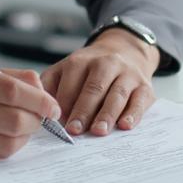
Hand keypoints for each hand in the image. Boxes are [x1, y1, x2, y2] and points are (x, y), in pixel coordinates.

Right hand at [0, 64, 60, 160]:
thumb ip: (8, 78)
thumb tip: (42, 91)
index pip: (14, 90)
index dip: (41, 100)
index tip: (53, 106)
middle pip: (15, 120)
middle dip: (37, 121)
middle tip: (42, 118)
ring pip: (7, 142)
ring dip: (26, 137)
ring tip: (26, 127)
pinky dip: (8, 146)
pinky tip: (8, 137)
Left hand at [41, 29, 157, 136]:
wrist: (125, 51)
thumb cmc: (89, 70)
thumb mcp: (66, 70)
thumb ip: (50, 86)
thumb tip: (38, 111)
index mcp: (82, 61)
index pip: (71, 82)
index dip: (64, 103)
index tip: (57, 123)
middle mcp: (106, 63)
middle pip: (94, 88)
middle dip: (83, 110)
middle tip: (75, 130)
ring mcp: (127, 74)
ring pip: (118, 93)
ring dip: (107, 114)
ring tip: (98, 131)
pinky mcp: (145, 86)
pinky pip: (140, 100)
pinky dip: (134, 113)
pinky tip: (125, 125)